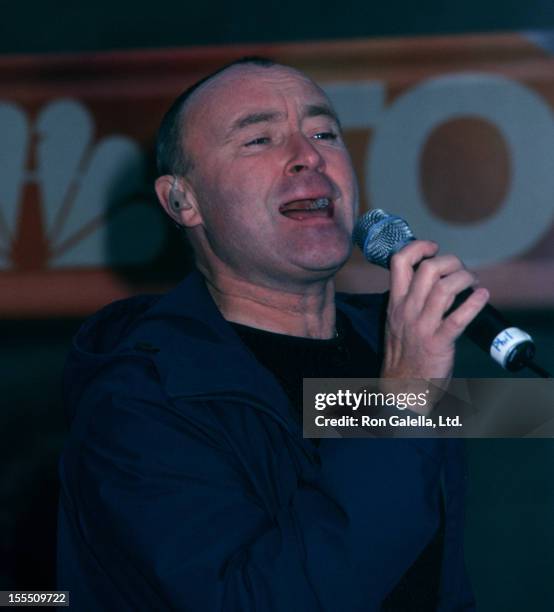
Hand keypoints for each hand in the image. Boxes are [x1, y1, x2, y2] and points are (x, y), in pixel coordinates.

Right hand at [381, 240, 488, 384]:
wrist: (401, 387)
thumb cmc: (402, 354)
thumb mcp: (395, 321)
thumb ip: (407, 301)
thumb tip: (429, 281)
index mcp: (395, 303)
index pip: (399, 262)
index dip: (418, 247)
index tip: (433, 248)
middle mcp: (407, 310)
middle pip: (428, 269)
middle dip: (451, 262)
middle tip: (460, 270)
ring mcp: (422, 326)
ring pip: (445, 289)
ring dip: (466, 279)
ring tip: (473, 283)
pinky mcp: (439, 343)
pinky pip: (459, 318)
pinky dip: (474, 303)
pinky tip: (482, 297)